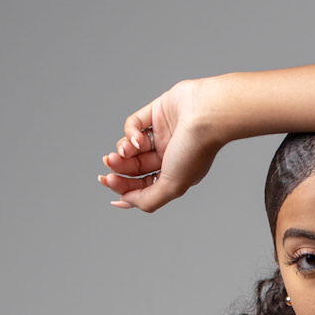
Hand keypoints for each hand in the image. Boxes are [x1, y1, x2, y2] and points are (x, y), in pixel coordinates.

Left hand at [100, 79, 217, 211]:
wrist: (207, 114)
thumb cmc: (195, 150)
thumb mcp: (172, 186)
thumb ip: (148, 200)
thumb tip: (124, 201)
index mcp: (174, 175)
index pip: (143, 186)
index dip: (123, 187)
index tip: (108, 183)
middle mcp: (168, 156)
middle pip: (135, 167)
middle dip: (120, 167)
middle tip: (109, 164)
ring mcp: (162, 133)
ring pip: (132, 146)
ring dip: (123, 149)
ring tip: (125, 150)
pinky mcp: (157, 112)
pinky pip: (135, 123)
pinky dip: (130, 131)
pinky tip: (136, 137)